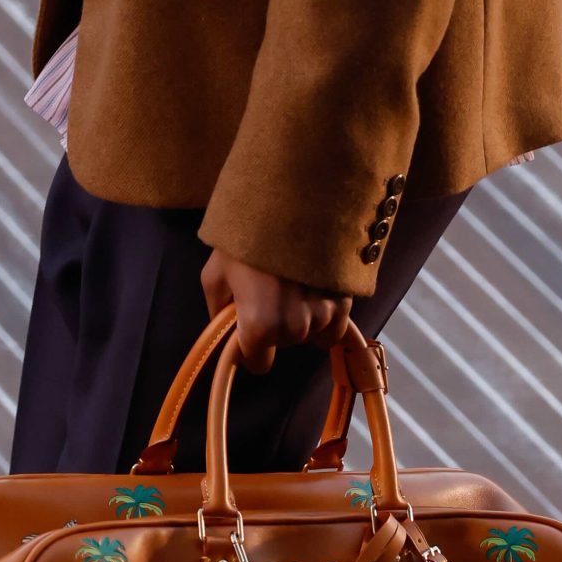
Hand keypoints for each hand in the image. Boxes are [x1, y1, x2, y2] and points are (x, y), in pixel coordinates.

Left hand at [201, 249, 352, 373]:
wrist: (291, 197)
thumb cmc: (246, 234)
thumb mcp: (215, 274)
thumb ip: (219, 312)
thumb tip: (225, 329)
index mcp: (259, 327)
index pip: (258, 364)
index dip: (250, 349)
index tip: (248, 332)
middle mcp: (295, 328)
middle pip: (285, 345)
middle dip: (276, 327)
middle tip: (269, 291)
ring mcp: (323, 314)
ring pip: (311, 335)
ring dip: (302, 319)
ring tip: (292, 284)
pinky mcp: (345, 301)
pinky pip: (335, 326)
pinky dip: (325, 314)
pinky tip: (314, 289)